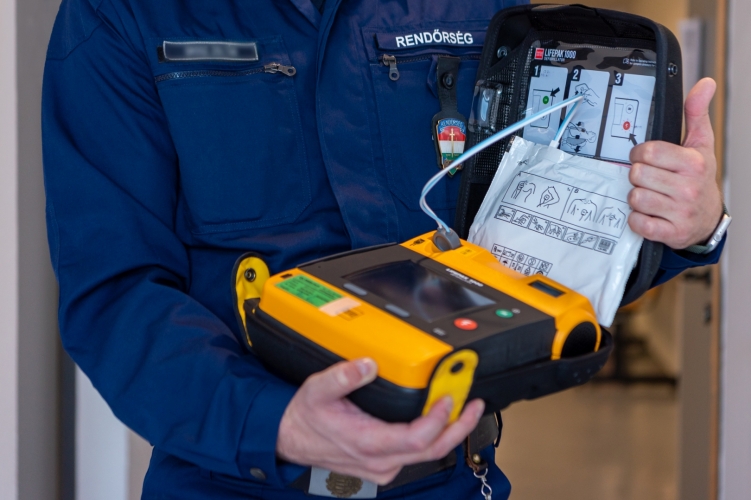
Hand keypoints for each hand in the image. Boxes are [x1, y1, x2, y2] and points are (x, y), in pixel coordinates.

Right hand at [276, 358, 484, 484]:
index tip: (448, 397)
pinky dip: (433, 436)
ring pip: (427, 454)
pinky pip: (417, 454)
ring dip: (449, 431)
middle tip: (475, 404)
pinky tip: (438, 418)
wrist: (289, 439)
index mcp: (367, 443)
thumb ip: (343, 376)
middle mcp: (379, 460)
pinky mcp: (383, 464)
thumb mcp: (317, 390)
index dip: (438, 419)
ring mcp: (383, 466)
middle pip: (432, 450)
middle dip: (458, 426)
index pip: (417, 438)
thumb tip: (367, 364)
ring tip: (464, 408)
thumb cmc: (305, 417)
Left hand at [627, 78, 722, 248]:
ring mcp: (680, 212)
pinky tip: (648, 214)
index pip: (648, 152)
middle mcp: (688, 188)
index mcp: (694, 163)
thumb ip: (696, 113)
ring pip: (635, 198)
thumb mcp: (701, 144)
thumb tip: (705, 84)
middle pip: (637, 175)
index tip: (645, 158)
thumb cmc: (698, 179)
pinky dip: (637, 219)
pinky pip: (638, 222)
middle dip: (637, 176)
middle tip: (649, 179)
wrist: (707, 219)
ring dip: (636, 198)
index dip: (639, 154)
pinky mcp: (670, 233)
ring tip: (650, 195)